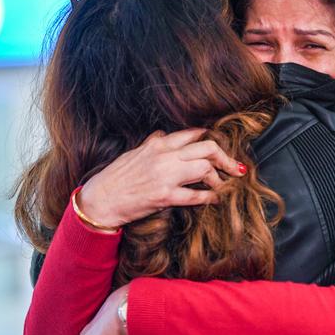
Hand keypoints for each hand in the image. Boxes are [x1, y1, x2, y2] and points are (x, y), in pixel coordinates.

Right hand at [77, 128, 246, 227]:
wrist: (100, 200)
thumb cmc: (116, 178)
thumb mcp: (134, 153)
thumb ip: (153, 144)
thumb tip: (165, 136)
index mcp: (158, 144)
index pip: (193, 134)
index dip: (212, 141)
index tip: (221, 151)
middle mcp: (164, 156)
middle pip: (207, 148)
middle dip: (226, 159)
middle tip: (234, 169)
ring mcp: (165, 176)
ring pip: (205, 169)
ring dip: (218, 179)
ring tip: (221, 186)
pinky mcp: (164, 196)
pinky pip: (196, 195)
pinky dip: (209, 197)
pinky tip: (214, 199)